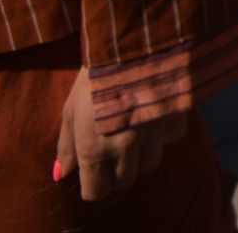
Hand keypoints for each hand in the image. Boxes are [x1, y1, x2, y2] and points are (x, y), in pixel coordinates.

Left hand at [54, 66, 187, 199]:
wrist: (133, 45)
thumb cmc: (94, 77)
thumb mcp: (70, 110)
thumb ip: (66, 145)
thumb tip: (61, 174)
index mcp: (94, 150)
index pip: (96, 192)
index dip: (94, 184)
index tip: (94, 171)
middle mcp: (124, 149)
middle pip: (124, 181)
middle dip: (117, 171)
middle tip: (114, 149)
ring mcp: (152, 136)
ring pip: (150, 164)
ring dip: (142, 154)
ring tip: (135, 131)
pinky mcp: (176, 119)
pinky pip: (172, 138)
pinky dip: (164, 133)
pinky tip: (155, 116)